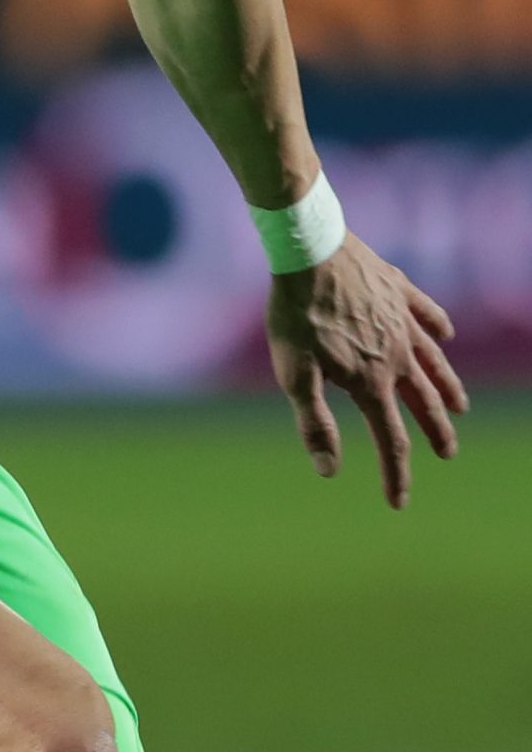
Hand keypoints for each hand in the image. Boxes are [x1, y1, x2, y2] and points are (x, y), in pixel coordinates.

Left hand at [267, 231, 467, 508]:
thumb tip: (329, 471)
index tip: (398, 503)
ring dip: (447, 387)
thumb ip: (313, 422)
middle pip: (423, 403)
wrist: (309, 248)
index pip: (389, 440)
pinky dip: (438, 327)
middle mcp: (397, 355)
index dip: (396, 475)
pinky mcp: (398, 289)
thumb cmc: (294, 312)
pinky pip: (427, 313)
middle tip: (446, 452)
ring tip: (457, 406)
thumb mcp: (293, 373)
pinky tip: (444, 334)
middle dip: (435, 432)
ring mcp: (401, 321)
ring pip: (433, 363)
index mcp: (371, 381)